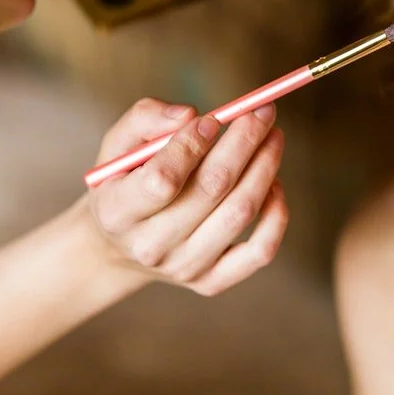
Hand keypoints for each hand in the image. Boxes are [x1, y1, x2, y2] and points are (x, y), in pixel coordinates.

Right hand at [83, 98, 287, 295]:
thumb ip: (145, 118)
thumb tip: (190, 114)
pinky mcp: (211, 282)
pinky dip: (276, 215)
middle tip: (263, 112)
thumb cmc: (125, 181)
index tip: (213, 118)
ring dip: (265, 167)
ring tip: (273, 136)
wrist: (120, 246)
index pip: (162, 180)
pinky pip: (259, 251)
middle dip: (244, 143)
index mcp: (117, 212)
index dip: (193, 144)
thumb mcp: (117, 145)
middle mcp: (149, 247)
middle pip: (211, 189)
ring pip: (240, 212)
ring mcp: (183, 268)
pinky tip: (274, 184)